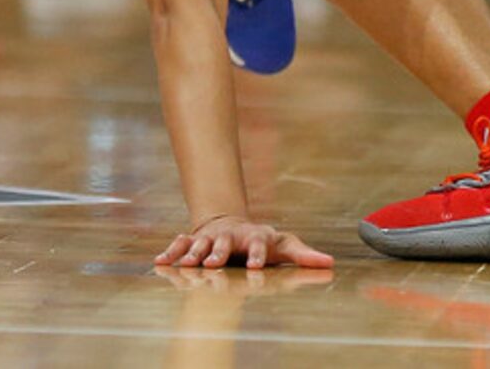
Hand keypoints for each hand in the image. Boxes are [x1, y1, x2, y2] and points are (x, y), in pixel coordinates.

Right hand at [155, 216, 333, 270]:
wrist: (231, 223)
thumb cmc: (261, 241)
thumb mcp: (283, 245)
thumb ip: (304, 255)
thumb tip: (330, 263)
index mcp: (254, 238)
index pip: (259, 245)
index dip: (258, 254)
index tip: (257, 267)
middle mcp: (231, 237)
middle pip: (225, 243)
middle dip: (219, 252)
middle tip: (214, 263)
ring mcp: (211, 237)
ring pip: (201, 243)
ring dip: (194, 253)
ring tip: (188, 264)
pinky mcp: (194, 240)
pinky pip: (181, 244)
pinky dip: (171, 252)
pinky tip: (160, 261)